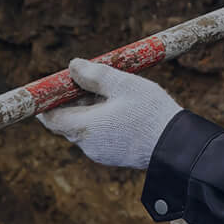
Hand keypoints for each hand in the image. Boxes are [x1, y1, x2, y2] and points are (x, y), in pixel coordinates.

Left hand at [36, 58, 182, 169]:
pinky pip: (100, 136)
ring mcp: (102, 153)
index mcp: (84, 127)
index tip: (51, 87)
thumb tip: (73, 66)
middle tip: (88, 79)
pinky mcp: (115, 156)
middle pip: (68, 121)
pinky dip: (103, 121)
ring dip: (92, 110)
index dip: (46, 102)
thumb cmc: (150, 113)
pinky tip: (123, 108)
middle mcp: (88, 145)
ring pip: (86, 128)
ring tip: (113, 92)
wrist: (177, 145)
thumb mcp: (123, 85)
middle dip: (74, 101)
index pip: (50, 118)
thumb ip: (94, 75)